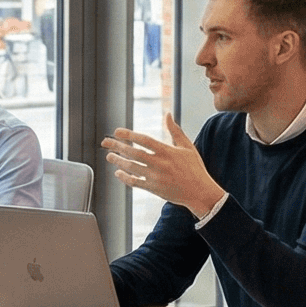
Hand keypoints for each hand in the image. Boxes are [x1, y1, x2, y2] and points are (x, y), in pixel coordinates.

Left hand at [103, 116, 227, 218]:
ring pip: (131, 167)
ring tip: (109, 156)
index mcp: (167, 151)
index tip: (117, 132)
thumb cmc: (195, 168)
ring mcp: (155, 177)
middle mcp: (159, 164)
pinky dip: (125, 177)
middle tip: (105, 142)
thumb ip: (175, 131)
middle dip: (117, 146)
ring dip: (118, 161)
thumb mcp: (187, 147)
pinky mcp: (153, 189)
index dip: (129, 135)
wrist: (200, 192)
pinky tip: (118, 172)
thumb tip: (168, 114)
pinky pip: (135, 182)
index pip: (144, 140)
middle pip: (133, 153)